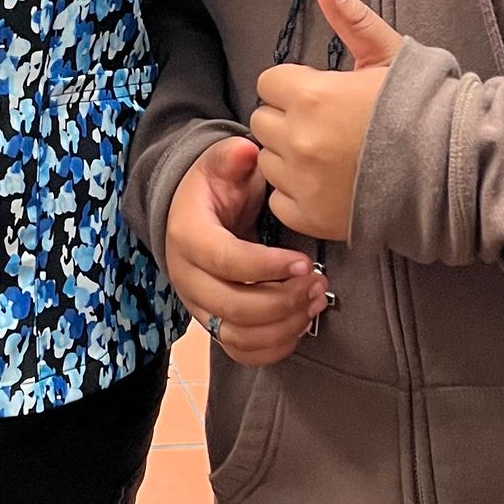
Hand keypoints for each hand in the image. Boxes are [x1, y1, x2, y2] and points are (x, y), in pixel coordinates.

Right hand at [163, 136, 326, 368]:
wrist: (192, 215)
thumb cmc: (214, 189)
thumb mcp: (220, 164)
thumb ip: (233, 157)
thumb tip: (246, 151)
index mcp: (187, 237)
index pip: (226, 262)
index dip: (268, 267)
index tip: (304, 261)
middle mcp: (186, 278)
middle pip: (234, 308)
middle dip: (283, 300)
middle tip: (317, 282)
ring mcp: (198, 307)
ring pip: (239, 336)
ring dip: (283, 325)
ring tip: (315, 299)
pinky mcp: (214, 325)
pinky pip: (242, 352)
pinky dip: (274, 346)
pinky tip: (300, 321)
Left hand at [251, 0, 403, 242]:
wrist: (454, 170)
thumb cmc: (422, 108)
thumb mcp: (390, 56)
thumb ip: (352, 20)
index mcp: (312, 95)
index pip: (269, 83)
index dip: (294, 87)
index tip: (319, 96)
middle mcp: (299, 139)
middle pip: (263, 122)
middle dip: (287, 120)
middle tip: (325, 126)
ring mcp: (303, 182)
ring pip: (269, 161)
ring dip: (289, 157)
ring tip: (329, 157)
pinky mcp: (310, 217)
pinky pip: (279, 200)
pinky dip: (296, 195)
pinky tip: (327, 186)